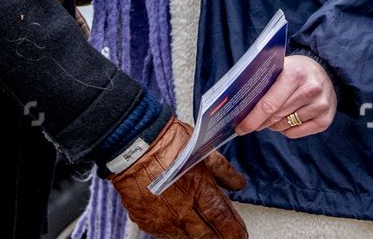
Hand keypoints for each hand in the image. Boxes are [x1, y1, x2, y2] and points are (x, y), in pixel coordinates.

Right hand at [110, 116, 247, 238]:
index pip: (223, 220)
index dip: (235, 231)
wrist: (131, 143)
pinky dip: (178, 233)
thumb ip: (223, 170)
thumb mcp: (202, 150)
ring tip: (206, 234)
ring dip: (199, 238)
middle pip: (207, 236)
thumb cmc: (165, 142)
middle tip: (228, 237)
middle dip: (220, 238)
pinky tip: (183, 228)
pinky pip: (166, 235)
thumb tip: (238, 183)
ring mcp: (163, 218)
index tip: (240, 234)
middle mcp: (182, 210)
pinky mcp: (147, 220)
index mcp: (199, 190)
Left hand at [236, 55, 334, 138]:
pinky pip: (294, 133)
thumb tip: (240, 103)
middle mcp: (310, 90)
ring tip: (274, 114)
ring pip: (284, 126)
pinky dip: (286, 129)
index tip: (240, 128)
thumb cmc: (296, 70)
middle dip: (259, 121)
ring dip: (273, 124)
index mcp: (295, 74)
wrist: (326, 71)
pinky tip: (288, 117)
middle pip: (275, 117)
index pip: (269, 104)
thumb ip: (263, 82)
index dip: (252, 119)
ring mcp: (320, 106)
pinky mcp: (325, 120)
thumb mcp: (281, 67)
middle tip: (251, 122)